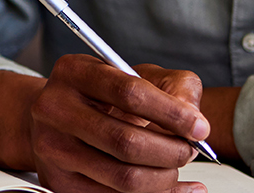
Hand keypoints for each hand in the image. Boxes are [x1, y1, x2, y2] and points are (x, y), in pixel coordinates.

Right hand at [28, 55, 212, 192]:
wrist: (57, 117)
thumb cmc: (104, 96)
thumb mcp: (138, 76)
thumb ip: (173, 86)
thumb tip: (195, 123)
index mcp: (74, 72)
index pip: (130, 93)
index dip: (173, 113)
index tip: (200, 128)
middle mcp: (54, 108)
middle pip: (127, 142)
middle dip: (172, 151)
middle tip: (189, 150)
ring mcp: (53, 147)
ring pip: (125, 178)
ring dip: (164, 177)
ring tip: (173, 165)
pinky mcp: (59, 181)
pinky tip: (174, 187)